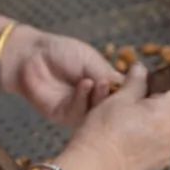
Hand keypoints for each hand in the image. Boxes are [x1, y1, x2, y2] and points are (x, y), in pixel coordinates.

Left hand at [0, 26, 122, 127]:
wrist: (31, 55)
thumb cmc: (62, 52)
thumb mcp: (91, 59)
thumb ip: (108, 74)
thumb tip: (134, 86)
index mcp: (104, 86)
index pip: (124, 96)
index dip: (131, 93)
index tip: (138, 86)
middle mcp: (94, 101)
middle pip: (113, 110)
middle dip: (117, 100)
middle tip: (119, 88)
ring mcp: (80, 111)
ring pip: (96, 114)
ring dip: (99, 99)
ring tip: (100, 83)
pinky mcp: (64, 116)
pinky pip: (78, 114)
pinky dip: (82, 98)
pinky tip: (84, 85)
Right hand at [61, 63, 169, 169]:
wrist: (95, 165)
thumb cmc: (105, 128)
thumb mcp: (120, 97)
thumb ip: (135, 80)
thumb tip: (141, 68)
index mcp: (165, 111)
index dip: (160, 79)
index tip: (148, 78)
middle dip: (164, 100)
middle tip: (142, 98)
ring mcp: (166, 151)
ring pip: (169, 128)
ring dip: (159, 121)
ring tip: (136, 119)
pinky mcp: (157, 165)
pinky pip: (161, 146)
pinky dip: (153, 139)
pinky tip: (134, 138)